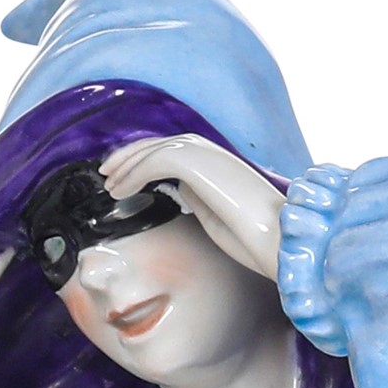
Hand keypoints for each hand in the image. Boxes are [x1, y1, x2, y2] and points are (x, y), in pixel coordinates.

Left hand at [99, 136, 285, 281]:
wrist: (280, 244)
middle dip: (133, 154)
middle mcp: (216, 156)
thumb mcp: (218, 218)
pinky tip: (120, 189)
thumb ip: (200, 200)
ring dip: (129, 163)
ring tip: (109, 182)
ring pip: (159, 148)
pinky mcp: (202, 166)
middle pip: (166, 143)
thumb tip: (180, 192)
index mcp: (221, 166)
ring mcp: (211, 157)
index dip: (147, 160)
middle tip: (106, 171)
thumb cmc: (256, 240)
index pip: (177, 153)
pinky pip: (159, 161)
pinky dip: (135, 172)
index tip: (122, 178)